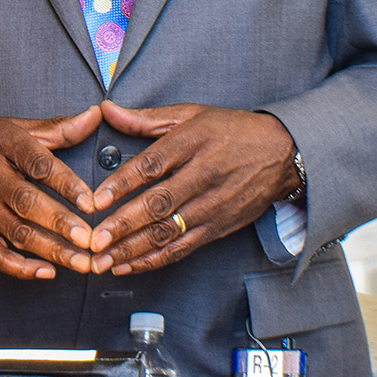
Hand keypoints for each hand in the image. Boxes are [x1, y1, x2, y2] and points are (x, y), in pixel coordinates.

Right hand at [0, 105, 103, 279]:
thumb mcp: (12, 125)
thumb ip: (57, 128)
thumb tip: (94, 118)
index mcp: (2, 143)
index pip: (37, 164)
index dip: (66, 183)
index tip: (90, 201)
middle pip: (26, 203)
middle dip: (59, 223)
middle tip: (88, 239)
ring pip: (16, 232)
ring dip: (50, 250)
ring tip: (80, 262)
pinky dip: (19, 267)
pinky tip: (45, 271)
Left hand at [87, 99, 299, 275]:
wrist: (282, 153)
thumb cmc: (232, 130)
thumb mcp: (191, 114)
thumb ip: (145, 118)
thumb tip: (106, 110)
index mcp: (192, 142)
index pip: (153, 165)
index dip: (123, 183)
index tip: (98, 199)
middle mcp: (202, 176)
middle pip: (158, 204)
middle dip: (123, 225)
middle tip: (94, 240)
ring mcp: (211, 205)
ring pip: (167, 232)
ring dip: (133, 250)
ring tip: (103, 260)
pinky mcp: (218, 228)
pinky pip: (182, 248)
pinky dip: (153, 260)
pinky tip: (129, 266)